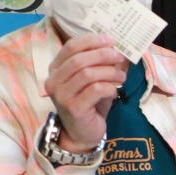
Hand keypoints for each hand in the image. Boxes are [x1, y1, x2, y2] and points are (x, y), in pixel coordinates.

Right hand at [43, 34, 126, 152]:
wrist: (82, 133)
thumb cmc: (89, 104)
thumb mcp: (94, 80)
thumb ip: (100, 64)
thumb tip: (117, 48)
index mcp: (56, 69)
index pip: (71, 47)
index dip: (91, 41)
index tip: (110, 40)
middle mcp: (54, 81)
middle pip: (79, 59)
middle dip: (103, 55)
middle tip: (120, 57)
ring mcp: (61, 95)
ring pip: (87, 74)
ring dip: (109, 72)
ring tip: (121, 76)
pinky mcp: (73, 108)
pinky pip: (95, 90)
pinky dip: (109, 86)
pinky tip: (115, 90)